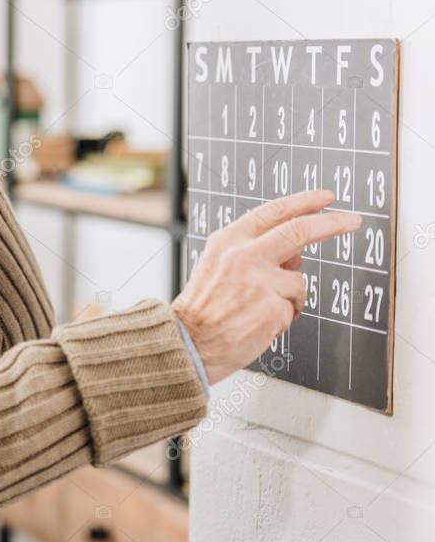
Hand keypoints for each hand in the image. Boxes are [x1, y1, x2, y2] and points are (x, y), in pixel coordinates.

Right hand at [172, 190, 361, 384]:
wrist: (187, 343)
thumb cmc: (202, 309)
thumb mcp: (218, 266)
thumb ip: (254, 252)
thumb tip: (294, 253)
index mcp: (228, 241)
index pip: (273, 212)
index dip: (303, 202)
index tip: (325, 198)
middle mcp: (244, 256)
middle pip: (299, 230)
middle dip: (332, 223)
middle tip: (352, 220)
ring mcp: (260, 282)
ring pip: (298, 282)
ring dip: (288, 298)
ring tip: (258, 310)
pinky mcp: (273, 308)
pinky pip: (292, 310)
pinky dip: (280, 319)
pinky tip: (257, 324)